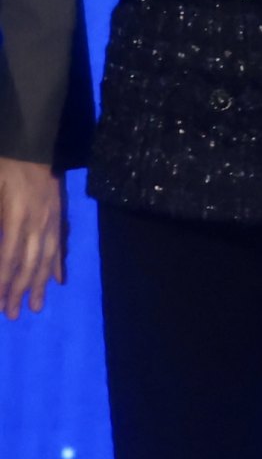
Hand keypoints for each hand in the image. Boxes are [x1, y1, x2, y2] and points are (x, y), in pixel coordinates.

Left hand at [0, 159, 63, 318]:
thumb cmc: (3, 166)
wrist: (31, 142)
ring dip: (38, 285)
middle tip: (11, 315)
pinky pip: (58, 244)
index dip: (2, 281)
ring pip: (45, 259)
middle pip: (28, 263)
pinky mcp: (58, 215)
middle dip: (18, 291)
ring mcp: (50, 220)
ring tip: (34, 307)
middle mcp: (36, 223)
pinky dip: (57, 264)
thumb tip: (0, 254)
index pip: (7, 257)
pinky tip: (56, 281)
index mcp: (15, 216)